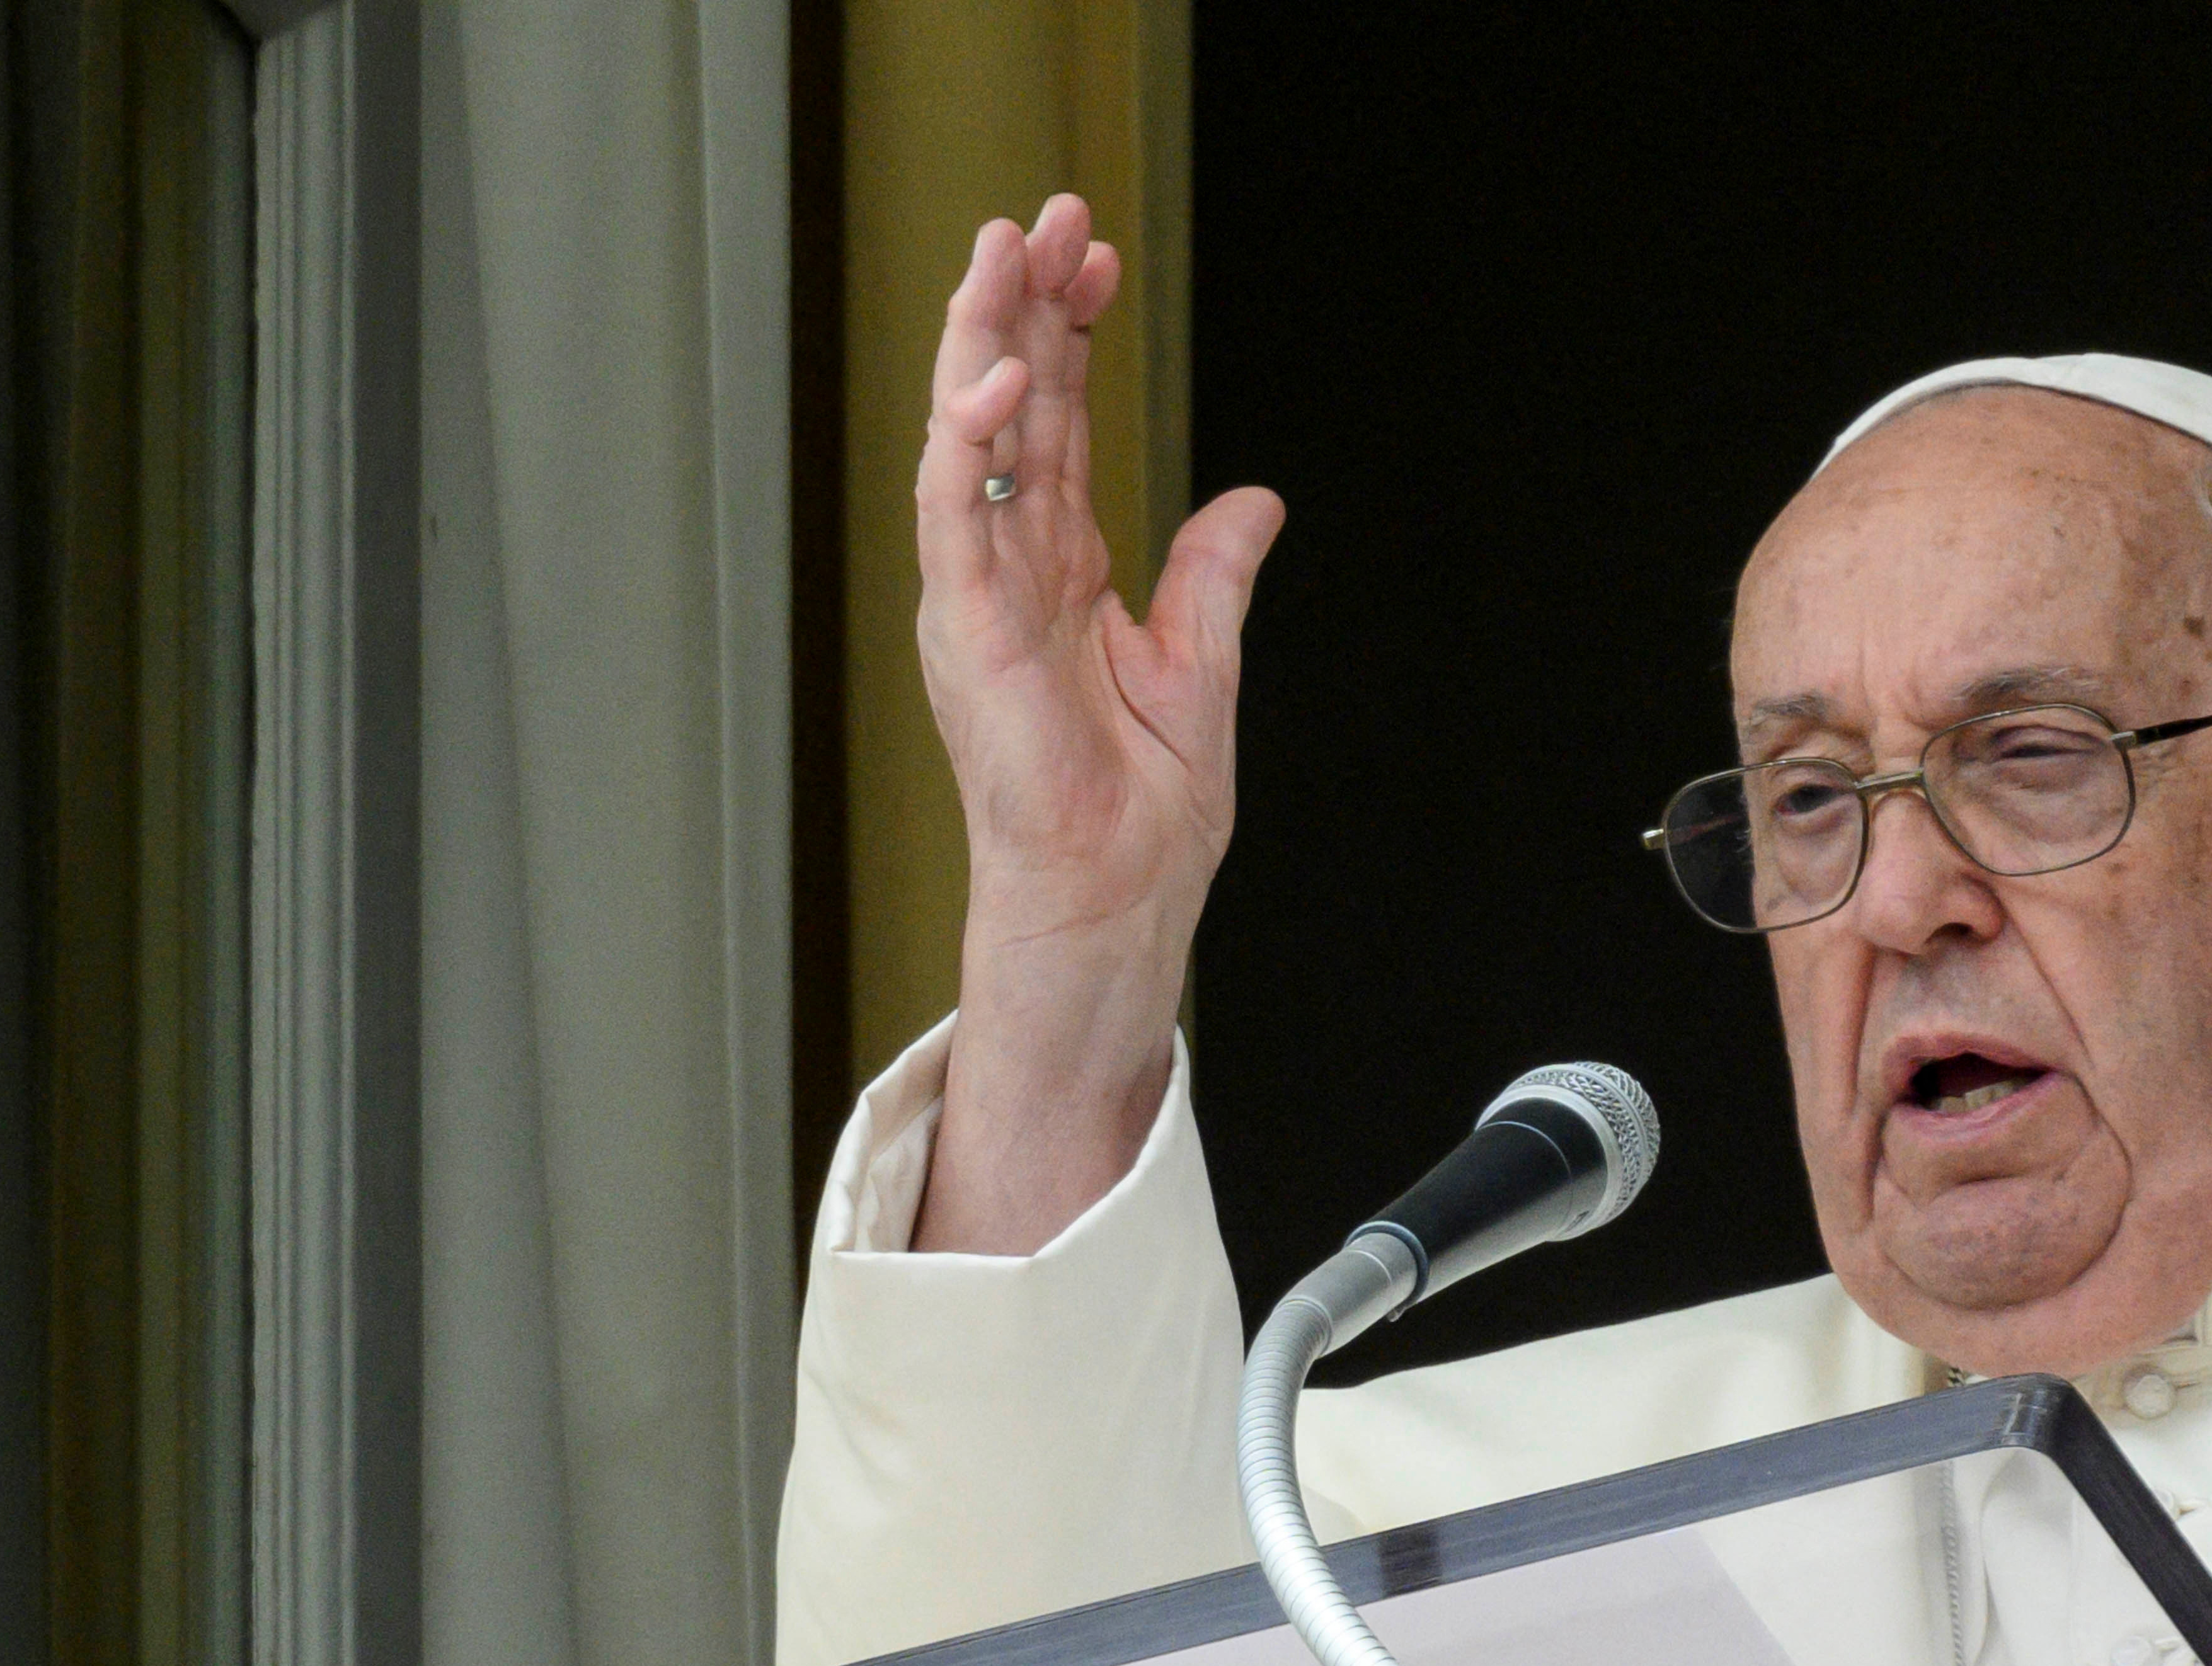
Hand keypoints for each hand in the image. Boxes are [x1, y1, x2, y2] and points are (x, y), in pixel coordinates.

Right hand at [911, 193, 1283, 1251]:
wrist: (1117, 904)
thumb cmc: (1140, 817)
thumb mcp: (1201, 670)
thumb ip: (1212, 578)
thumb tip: (1255, 502)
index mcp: (1056, 575)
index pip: (1053, 426)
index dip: (1068, 336)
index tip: (1092, 258)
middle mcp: (1006, 572)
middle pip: (1005, 411)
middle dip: (1020, 306)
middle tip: (1045, 215)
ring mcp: (978, 600)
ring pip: (964, 441)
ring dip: (981, 343)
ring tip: (1003, 254)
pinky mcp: (969, 638)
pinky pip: (956, 521)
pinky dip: (969, 446)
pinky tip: (997, 378)